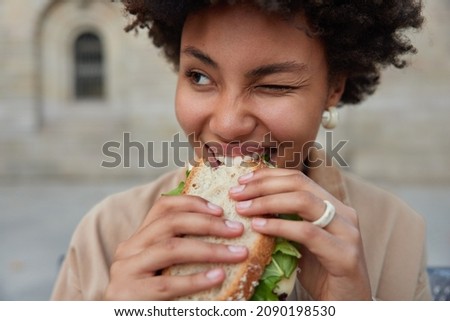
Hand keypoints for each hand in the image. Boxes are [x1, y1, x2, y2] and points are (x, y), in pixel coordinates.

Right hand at [104, 195, 247, 299]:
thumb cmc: (152, 296)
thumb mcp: (162, 267)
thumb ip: (180, 249)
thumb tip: (223, 230)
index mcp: (138, 238)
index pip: (163, 207)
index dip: (192, 203)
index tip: (221, 210)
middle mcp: (129, 249)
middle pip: (170, 223)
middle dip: (208, 224)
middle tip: (237, 229)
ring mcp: (126, 270)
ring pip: (171, 249)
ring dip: (210, 249)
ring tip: (237, 253)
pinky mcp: (129, 294)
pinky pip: (168, 284)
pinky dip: (196, 280)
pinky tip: (218, 277)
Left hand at [229, 167, 371, 299]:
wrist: (346, 305)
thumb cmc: (320, 272)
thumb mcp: (300, 240)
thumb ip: (286, 220)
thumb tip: (251, 203)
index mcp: (333, 206)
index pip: (298, 178)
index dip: (268, 175)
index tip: (242, 180)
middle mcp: (343, 213)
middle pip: (299, 184)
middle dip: (263, 185)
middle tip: (237, 193)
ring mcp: (347, 233)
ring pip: (303, 202)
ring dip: (267, 202)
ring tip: (243, 209)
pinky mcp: (345, 255)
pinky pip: (307, 232)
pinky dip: (279, 226)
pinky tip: (259, 226)